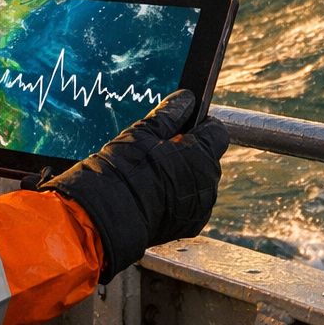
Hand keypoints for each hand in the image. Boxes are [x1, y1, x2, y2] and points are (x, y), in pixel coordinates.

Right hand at [36, 91, 227, 282]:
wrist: (107, 217)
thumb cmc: (123, 171)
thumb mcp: (143, 133)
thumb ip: (169, 113)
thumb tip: (186, 98)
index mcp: (201, 155)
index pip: (216, 130)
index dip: (199, 126)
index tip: (181, 127)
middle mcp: (208, 182)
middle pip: (208, 157)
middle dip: (190, 152)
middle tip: (160, 152)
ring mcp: (201, 207)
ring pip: (199, 181)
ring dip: (183, 175)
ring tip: (153, 175)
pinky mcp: (190, 225)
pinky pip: (190, 203)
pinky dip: (177, 198)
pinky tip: (154, 195)